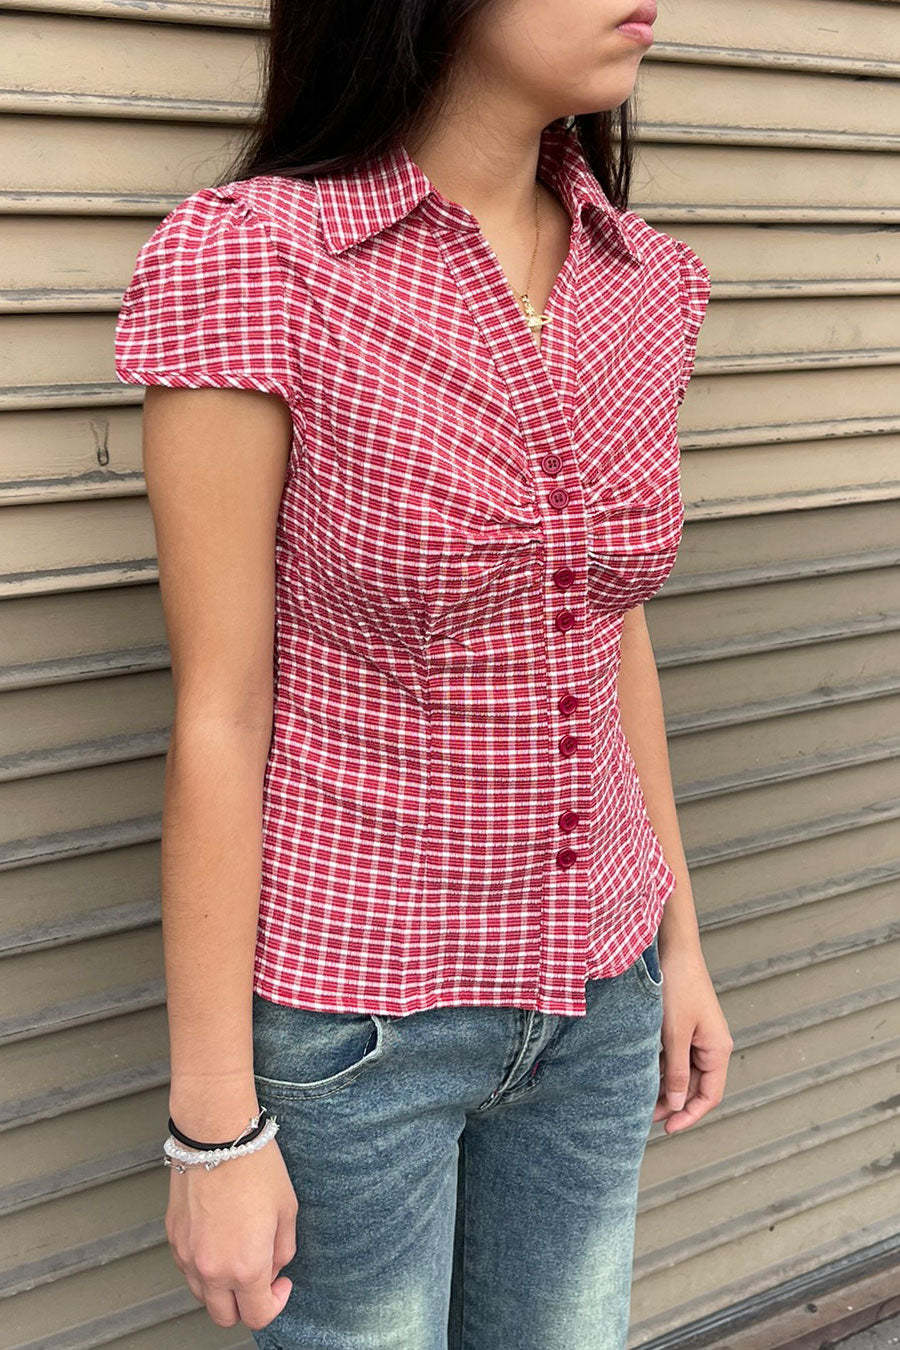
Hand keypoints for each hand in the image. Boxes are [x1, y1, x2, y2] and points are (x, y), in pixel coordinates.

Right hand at [166, 1132, 298, 1330]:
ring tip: (239, 1253)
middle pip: (225, 1316)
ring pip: (203, 1295)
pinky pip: (188, 1267)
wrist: (216, 1135)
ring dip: (222, 1287)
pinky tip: (219, 1238)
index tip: (281, 1284)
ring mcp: (187, 1255)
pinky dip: (204, 1266)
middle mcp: (212, 1269)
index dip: (276, 1303)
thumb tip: (274, 1268)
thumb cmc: (254, 1165)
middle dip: (246, 1304)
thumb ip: (283, 1250)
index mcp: (245, 1267)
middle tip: (261, 1277)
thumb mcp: (287, 1209)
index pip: (258, 1315)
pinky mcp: (173, 1237)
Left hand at [654, 939, 733, 1132]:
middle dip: (674, 1103)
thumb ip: (675, 1071)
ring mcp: (698, 1035)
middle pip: (695, 1086)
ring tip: (641, 1098)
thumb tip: (676, 1104)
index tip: (667, 1128)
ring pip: (683, 1072)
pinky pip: (675, 1055)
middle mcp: (712, 1045)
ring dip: (665, 1086)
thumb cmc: (677, 988)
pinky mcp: (684, 1025)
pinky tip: (643, 1072)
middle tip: (646, 1115)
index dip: (689, 1115)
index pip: (709, 1096)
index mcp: (717, 1049)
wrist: (673, 949)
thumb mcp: (673, 1034)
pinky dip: (661, 1067)